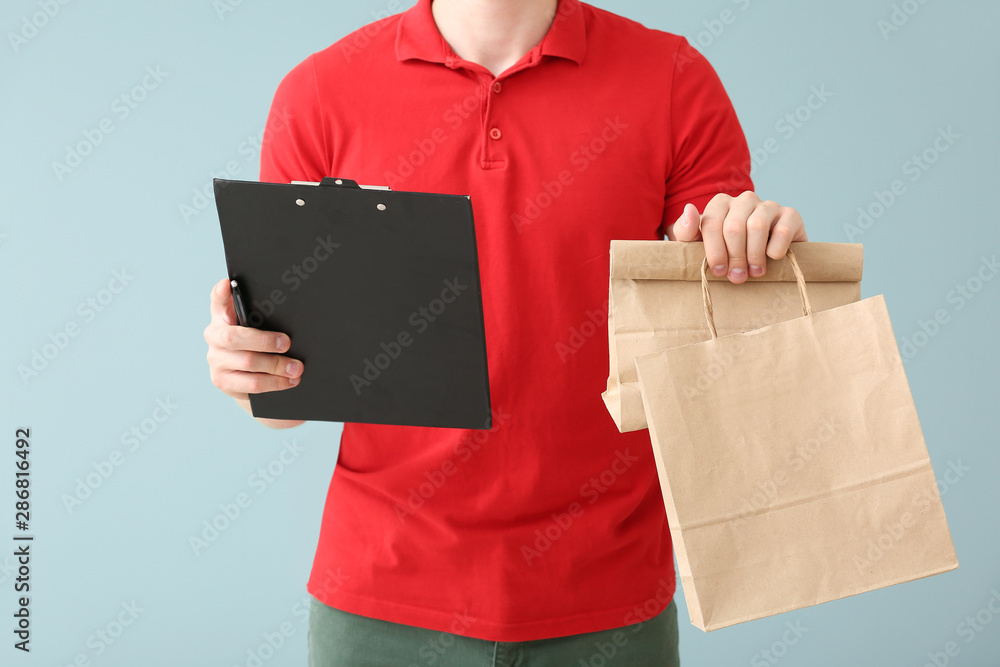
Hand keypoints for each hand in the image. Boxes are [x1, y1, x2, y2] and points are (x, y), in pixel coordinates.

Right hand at [204, 278, 303, 400]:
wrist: (246, 380)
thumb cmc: (256, 346)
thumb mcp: (257, 329)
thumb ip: (263, 319)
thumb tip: (291, 315)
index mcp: (222, 318)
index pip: (218, 302)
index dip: (221, 294)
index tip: (227, 284)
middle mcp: (214, 337)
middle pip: (234, 338)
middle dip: (265, 341)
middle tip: (287, 343)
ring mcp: (216, 360)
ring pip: (248, 362)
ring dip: (277, 365)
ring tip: (297, 368)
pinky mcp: (223, 381)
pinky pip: (252, 384)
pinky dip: (275, 382)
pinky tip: (289, 381)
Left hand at [666, 191, 807, 283]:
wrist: (763, 261)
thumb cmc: (724, 254)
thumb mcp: (697, 245)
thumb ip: (685, 230)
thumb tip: (689, 209)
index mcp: (720, 204)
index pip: (712, 224)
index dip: (714, 251)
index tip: (718, 272)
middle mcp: (744, 200)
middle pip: (734, 227)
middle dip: (734, 257)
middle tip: (737, 277)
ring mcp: (768, 205)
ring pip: (757, 226)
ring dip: (754, 255)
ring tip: (754, 272)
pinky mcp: (790, 215)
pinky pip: (783, 230)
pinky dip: (776, 248)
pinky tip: (773, 258)